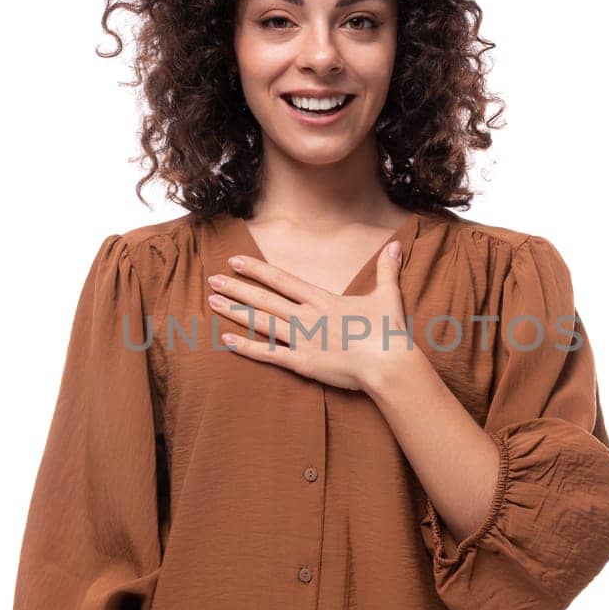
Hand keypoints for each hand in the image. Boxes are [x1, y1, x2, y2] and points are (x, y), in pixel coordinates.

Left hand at [207, 240, 414, 392]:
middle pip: (264, 299)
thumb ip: (386, 269)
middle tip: (212, 280)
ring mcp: (302, 340)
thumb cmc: (389, 332)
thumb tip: (396, 244)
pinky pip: (269, 355)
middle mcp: (307, 317)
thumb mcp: (387, 296)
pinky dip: (247, 348)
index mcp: (323, 300)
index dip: (256, 269)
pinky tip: (227, 340)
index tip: (236, 261)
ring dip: (236, 312)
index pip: (282, 280)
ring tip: (213, 303)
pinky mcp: (302, 364)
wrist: (388, 364)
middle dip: (236, 289)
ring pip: (261, 323)